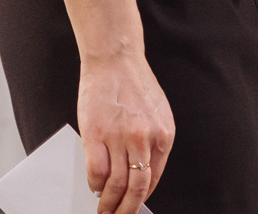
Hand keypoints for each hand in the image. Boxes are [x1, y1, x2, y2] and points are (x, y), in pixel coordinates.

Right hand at [77, 51, 173, 213]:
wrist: (115, 58)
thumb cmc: (133, 84)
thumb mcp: (156, 114)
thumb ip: (151, 142)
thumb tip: (141, 174)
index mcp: (164, 135)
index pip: (153, 181)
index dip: (140, 200)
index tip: (132, 208)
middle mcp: (144, 138)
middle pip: (136, 189)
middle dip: (126, 210)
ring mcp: (120, 137)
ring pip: (115, 185)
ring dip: (108, 203)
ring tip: (103, 209)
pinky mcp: (96, 135)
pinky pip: (96, 172)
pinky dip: (94, 184)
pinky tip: (94, 185)